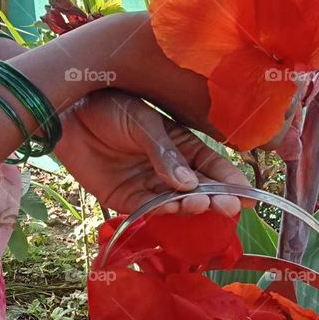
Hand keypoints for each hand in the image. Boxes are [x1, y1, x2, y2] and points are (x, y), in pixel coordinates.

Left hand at [55, 92, 251, 214]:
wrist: (69, 116)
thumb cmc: (110, 108)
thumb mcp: (143, 122)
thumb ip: (164, 152)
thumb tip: (188, 184)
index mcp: (182, 145)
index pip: (213, 166)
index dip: (232, 182)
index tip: (249, 196)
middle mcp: (171, 169)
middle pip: (200, 189)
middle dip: (217, 199)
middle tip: (228, 207)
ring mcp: (150, 186)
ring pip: (178, 203)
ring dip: (191, 206)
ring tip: (200, 205)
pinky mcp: (127, 200)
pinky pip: (150, 209)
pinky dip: (162, 211)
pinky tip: (173, 208)